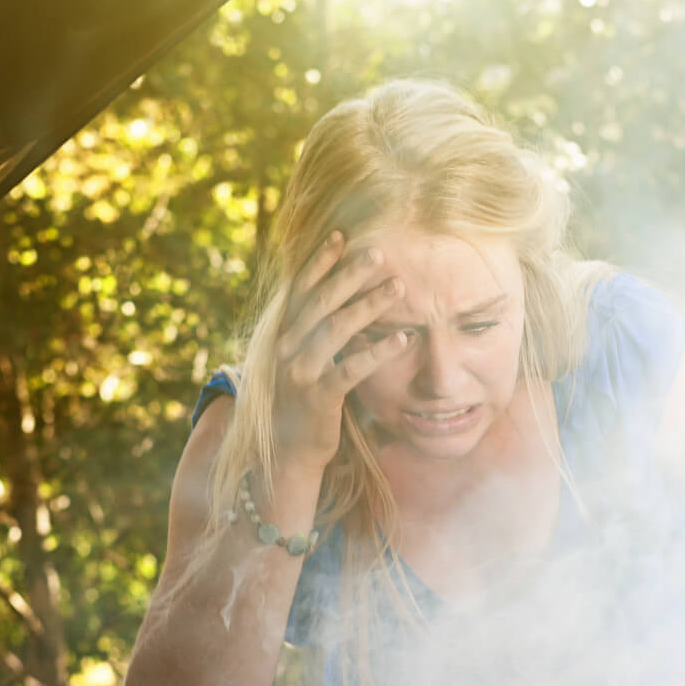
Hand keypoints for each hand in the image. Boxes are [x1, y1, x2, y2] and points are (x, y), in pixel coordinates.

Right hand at [270, 231, 408, 469]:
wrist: (287, 450)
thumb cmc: (302, 398)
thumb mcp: (301, 358)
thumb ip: (312, 329)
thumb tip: (337, 294)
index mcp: (282, 334)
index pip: (300, 289)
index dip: (319, 261)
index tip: (342, 235)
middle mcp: (286, 348)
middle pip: (320, 302)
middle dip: (350, 275)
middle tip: (379, 252)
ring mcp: (300, 373)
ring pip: (336, 330)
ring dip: (369, 305)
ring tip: (398, 287)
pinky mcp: (319, 397)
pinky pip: (351, 369)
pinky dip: (378, 351)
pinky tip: (402, 337)